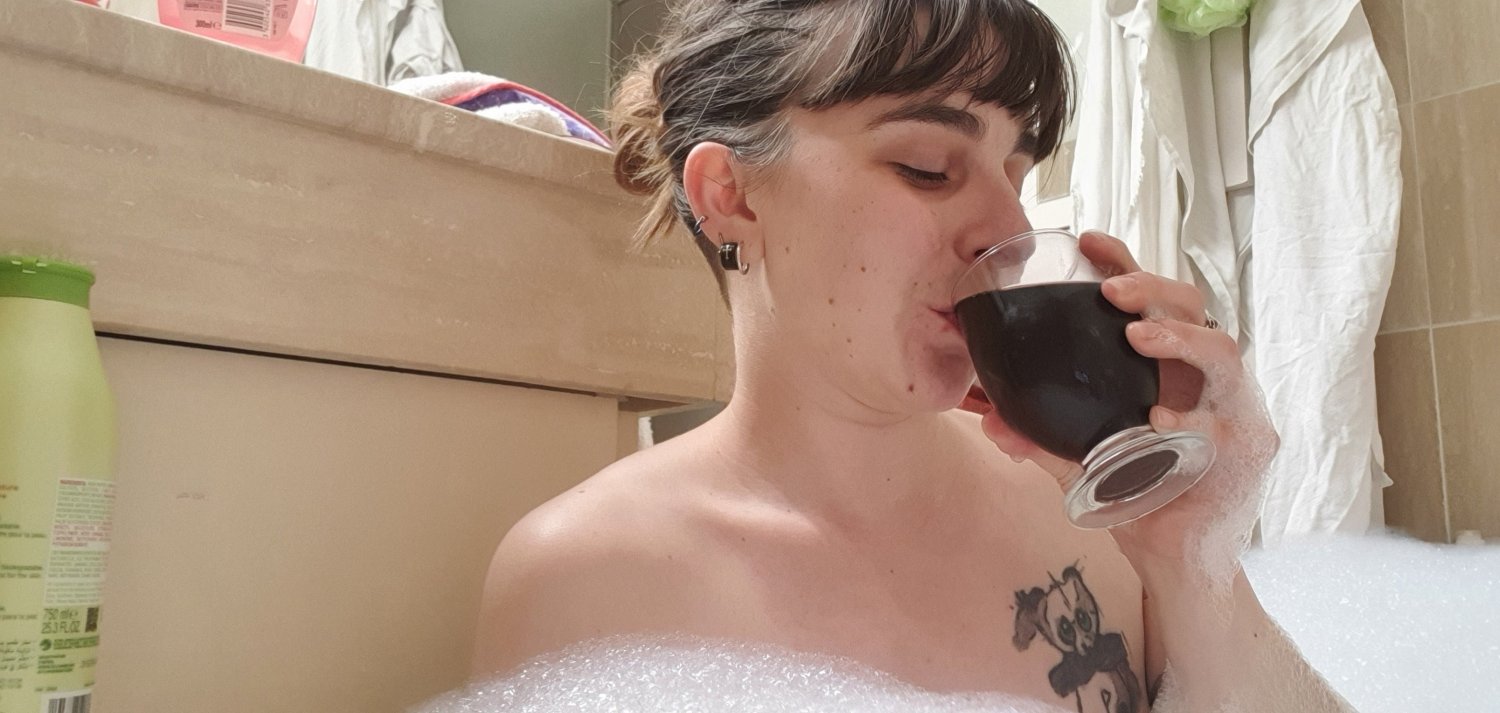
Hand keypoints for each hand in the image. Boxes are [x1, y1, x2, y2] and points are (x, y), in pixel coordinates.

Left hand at [972, 232, 1279, 572]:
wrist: (1180, 561)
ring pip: (1224, 354)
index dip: (1127, 266)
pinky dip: (1194, 420)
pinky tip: (1163, 419)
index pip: (1155, 301)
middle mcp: (1209, 379)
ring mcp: (1236, 411)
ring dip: (1180, 340)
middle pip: (1195, 310)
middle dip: (1153, 291)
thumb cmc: (1139, 497)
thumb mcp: (1083, 463)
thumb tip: (988, 422)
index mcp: (1172, 367)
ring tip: (1139, 336)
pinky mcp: (1247, 452)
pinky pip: (1225, 427)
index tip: (1088, 241)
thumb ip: (1041, 439)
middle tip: (1111, 292)